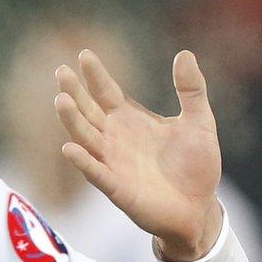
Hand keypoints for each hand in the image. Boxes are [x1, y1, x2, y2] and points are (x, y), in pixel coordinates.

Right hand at [55, 48, 224, 261]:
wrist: (200, 208)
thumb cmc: (196, 166)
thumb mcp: (199, 122)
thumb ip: (191, 90)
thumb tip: (184, 53)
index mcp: (131, 120)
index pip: (106, 92)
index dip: (95, 75)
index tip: (84, 54)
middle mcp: (116, 139)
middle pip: (88, 111)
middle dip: (74, 92)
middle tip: (61, 72)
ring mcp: (114, 163)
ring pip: (86, 138)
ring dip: (72, 121)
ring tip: (61, 100)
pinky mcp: (118, 189)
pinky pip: (96, 173)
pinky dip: (83, 161)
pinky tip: (69, 148)